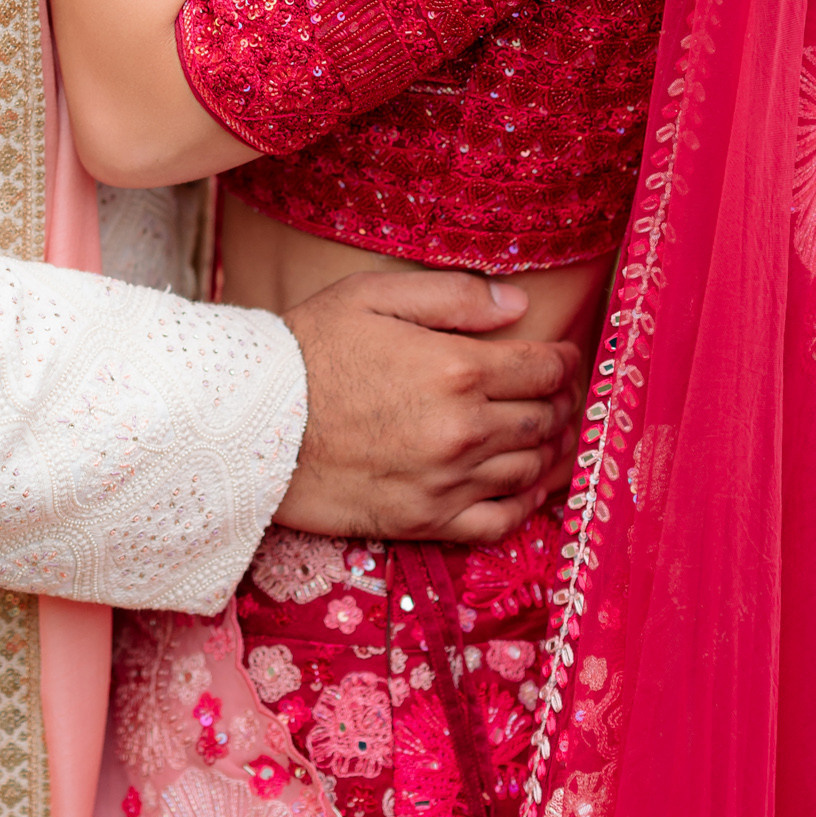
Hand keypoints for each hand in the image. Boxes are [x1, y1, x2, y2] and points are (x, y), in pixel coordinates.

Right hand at [276, 268, 582, 548]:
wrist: (249, 422)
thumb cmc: (308, 349)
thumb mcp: (373, 295)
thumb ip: (453, 296)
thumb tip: (519, 304)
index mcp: (456, 369)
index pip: (544, 369)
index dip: (565, 360)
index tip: (565, 356)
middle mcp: (462, 430)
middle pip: (544, 419)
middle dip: (562, 402)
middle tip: (563, 393)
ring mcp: (446, 482)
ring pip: (530, 469)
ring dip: (550, 449)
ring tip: (550, 433)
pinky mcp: (425, 521)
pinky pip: (499, 522)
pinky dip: (525, 504)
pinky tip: (528, 486)